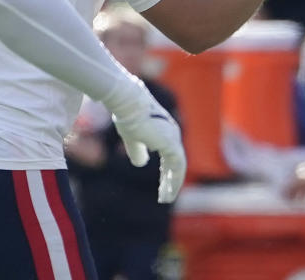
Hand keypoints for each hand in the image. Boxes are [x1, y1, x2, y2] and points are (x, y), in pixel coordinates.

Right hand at [104, 75, 186, 202]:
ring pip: (177, 168)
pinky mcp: (171, 144)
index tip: (162, 185)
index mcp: (164, 132)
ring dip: (172, 184)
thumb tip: (141, 163)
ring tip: (166, 199)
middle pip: (175, 164)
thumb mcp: (131, 138)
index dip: (165, 172)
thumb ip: (137, 150)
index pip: (169, 157)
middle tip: (165, 196)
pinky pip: (177, 168)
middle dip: (170, 181)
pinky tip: (168, 192)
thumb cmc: (127, 117)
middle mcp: (172, 135)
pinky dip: (174, 181)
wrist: (129, 105)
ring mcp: (174, 139)